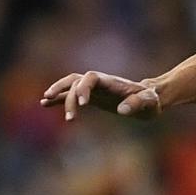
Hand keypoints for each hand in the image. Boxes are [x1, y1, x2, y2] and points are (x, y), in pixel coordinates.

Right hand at [40, 71, 160, 120]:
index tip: (84, 105)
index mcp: (111, 81)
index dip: (84, 88)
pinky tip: (44, 104)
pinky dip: (58, 98)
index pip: (91, 77)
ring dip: (58, 92)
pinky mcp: (92, 97)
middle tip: (71, 117)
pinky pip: (71, 94)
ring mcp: (94, 89)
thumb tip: (122, 110)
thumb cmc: (151, 100)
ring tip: (44, 102)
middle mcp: (100, 83)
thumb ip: (138, 104)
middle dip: (69, 95)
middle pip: (76, 81)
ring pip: (70, 85)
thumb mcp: (149, 102)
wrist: (150, 99)